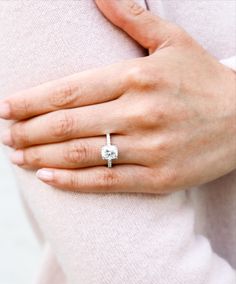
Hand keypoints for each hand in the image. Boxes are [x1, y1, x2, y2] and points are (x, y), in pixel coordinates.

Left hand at [1, 0, 234, 192]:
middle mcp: (141, 113)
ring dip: (42, 157)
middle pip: (69, 124)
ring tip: (17, 156)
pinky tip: (47, 178)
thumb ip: (132, 17)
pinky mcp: (159, 178)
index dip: (32, 101)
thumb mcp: (173, 41)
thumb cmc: (204, 80)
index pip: (71, 90)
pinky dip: (73, 182)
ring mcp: (150, 149)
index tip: (6, 107)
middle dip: (29, 131)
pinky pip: (107, 182)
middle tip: (5, 135)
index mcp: (138, 77)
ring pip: (83, 155)